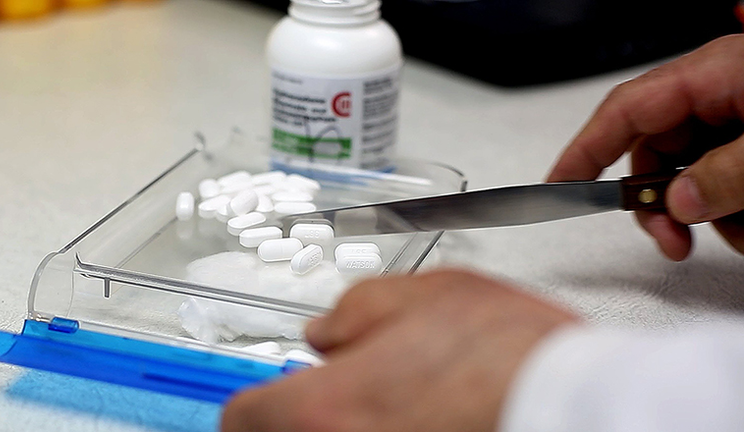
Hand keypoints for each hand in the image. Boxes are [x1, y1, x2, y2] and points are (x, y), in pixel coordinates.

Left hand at [221, 269, 577, 431]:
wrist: (577, 400)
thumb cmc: (512, 354)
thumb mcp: (423, 294)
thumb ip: (354, 311)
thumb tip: (326, 333)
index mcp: (323, 409)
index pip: (241, 419)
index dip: (259, 400)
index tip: (276, 394)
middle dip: (302, 419)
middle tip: (336, 401)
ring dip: (337, 430)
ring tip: (387, 409)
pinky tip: (414, 422)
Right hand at [548, 34, 742, 260]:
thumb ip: (724, 173)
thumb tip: (679, 203)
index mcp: (715, 73)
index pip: (624, 111)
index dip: (584, 149)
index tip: (556, 186)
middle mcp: (720, 92)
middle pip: (654, 151)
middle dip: (656, 203)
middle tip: (671, 239)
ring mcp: (737, 116)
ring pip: (687, 171)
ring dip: (699, 213)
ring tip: (734, 233)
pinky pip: (718, 177)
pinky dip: (727, 208)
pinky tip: (744, 222)